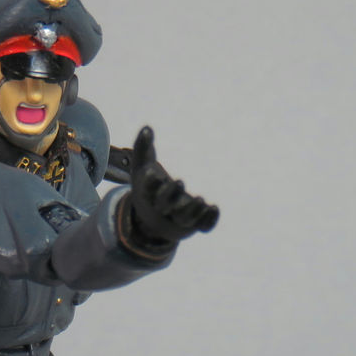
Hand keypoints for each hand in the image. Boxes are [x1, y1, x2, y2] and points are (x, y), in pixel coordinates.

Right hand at [127, 126, 218, 243]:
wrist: (152, 221)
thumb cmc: (149, 188)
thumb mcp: (141, 168)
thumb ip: (142, 148)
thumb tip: (147, 128)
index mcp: (149, 194)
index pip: (147, 189)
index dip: (150, 182)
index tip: (152, 173)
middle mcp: (162, 209)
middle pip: (164, 206)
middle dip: (170, 196)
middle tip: (180, 181)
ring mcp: (178, 219)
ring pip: (184, 219)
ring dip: (192, 211)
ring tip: (200, 200)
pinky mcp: (193, 225)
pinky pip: (202, 227)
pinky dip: (209, 221)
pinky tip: (214, 207)